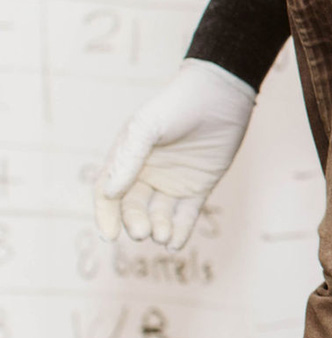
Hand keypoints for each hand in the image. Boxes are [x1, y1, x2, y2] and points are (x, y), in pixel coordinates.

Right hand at [93, 59, 256, 250]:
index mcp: (128, 159)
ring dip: (158, 229)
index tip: (108, 236)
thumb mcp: (146, 127)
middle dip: (135, 223)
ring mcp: (173, 181)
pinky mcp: (199, 186)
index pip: (108, 194)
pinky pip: (186, 214)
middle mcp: (148, 173)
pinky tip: (176, 242)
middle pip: (134, 208)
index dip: (105, 216)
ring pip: (160, 215)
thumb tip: (108, 194)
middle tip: (142, 233)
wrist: (220, 95)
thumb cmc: (178, 106)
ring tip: (163, 236)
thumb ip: (128, 159)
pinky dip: (181, 230)